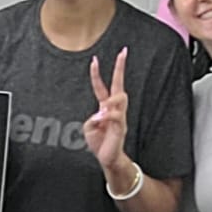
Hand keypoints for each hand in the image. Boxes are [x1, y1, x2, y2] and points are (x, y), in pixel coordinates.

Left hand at [83, 47, 129, 174]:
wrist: (108, 159)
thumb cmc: (99, 143)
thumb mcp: (88, 128)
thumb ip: (92, 118)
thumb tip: (101, 113)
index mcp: (105, 107)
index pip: (102, 86)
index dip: (97, 74)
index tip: (94, 59)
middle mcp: (114, 109)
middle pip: (118, 84)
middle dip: (120, 68)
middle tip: (123, 52)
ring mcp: (119, 117)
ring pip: (120, 98)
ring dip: (111, 100)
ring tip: (104, 108)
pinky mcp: (121, 127)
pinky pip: (115, 116)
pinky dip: (107, 116)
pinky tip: (101, 120)